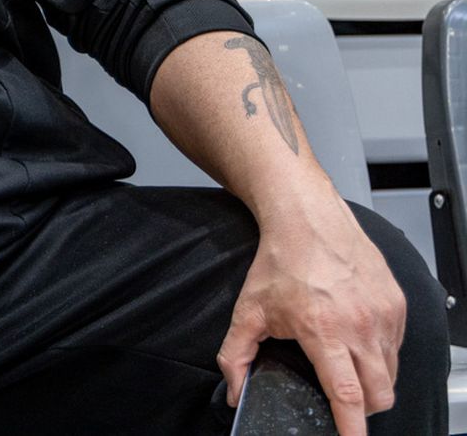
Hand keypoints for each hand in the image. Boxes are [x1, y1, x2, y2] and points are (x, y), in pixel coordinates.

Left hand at [217, 200, 406, 435]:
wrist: (308, 218)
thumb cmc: (281, 260)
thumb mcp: (249, 310)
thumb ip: (236, 355)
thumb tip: (234, 389)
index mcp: (324, 330)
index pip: (347, 394)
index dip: (351, 426)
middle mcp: (361, 325)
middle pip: (379, 394)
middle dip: (363, 408)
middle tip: (342, 401)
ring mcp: (383, 314)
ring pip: (392, 372)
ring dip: (374, 382)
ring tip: (347, 367)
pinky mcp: (398, 304)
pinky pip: (397, 347)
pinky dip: (382, 355)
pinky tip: (358, 342)